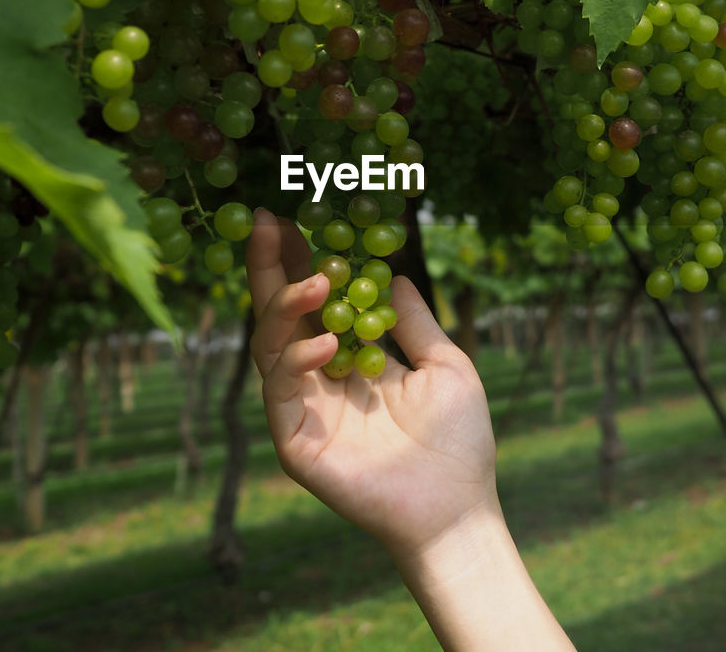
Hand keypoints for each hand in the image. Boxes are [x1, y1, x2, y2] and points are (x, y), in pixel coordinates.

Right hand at [245, 209, 498, 556]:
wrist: (456, 507)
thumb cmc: (459, 441)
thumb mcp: (446, 364)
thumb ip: (413, 322)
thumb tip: (394, 274)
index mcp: (351, 359)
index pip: (315, 302)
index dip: (301, 260)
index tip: (295, 218)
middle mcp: (319, 379)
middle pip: (280, 314)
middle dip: (270, 268)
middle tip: (267, 222)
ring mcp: (303, 410)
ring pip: (271, 346)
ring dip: (287, 306)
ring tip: (317, 280)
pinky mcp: (295, 442)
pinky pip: (282, 391)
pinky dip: (298, 361)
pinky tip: (326, 344)